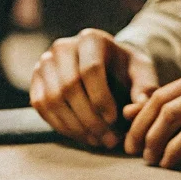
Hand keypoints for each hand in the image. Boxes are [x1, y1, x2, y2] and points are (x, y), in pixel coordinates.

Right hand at [28, 30, 155, 149]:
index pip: (90, 69)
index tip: (115, 119)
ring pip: (53, 99)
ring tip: (98, 141)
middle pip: (69, 86)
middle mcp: (63, 47)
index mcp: (91, 39)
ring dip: (75, 126)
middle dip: (89, 119)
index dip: (101, 98)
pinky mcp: (35, 80)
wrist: (107, 66)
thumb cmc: (127, 70)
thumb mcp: (143, 74)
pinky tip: (82, 136)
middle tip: (108, 140)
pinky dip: (61, 126)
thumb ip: (145, 90)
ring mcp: (45, 63)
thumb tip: (132, 111)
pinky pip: (41, 106)